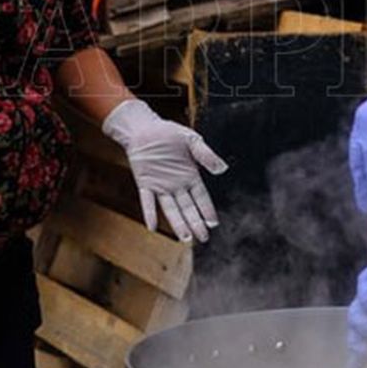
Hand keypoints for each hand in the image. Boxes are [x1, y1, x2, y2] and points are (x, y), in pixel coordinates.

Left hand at [102, 99, 227, 242]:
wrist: (144, 129)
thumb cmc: (168, 134)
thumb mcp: (192, 140)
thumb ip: (206, 155)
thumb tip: (222, 169)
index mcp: (190, 175)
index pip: (201, 197)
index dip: (207, 210)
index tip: (214, 224)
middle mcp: (177, 185)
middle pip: (188, 208)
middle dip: (196, 223)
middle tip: (203, 238)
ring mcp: (161, 186)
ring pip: (171, 209)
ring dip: (178, 223)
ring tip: (185, 237)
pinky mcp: (145, 183)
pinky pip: (147, 201)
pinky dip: (150, 213)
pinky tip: (152, 227)